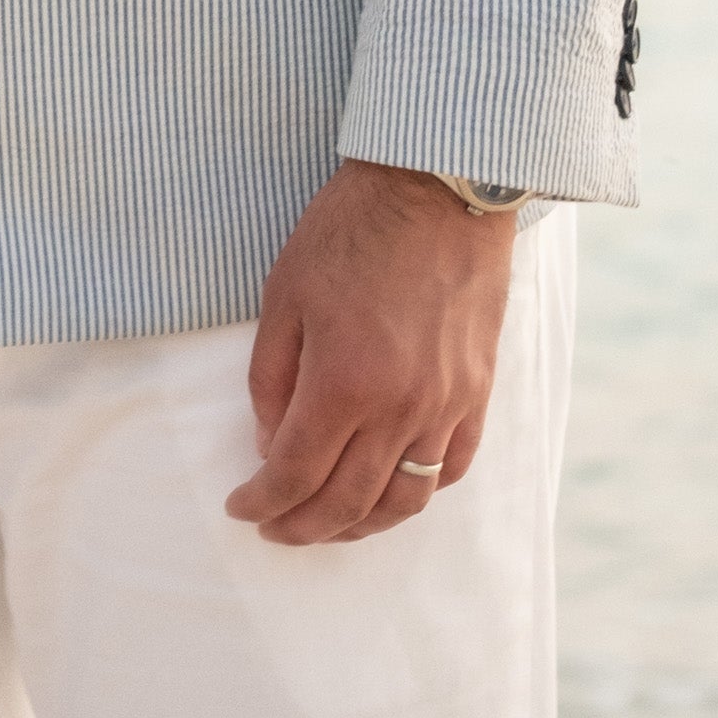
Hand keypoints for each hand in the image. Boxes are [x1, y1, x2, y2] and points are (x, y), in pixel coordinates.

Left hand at [225, 160, 516, 544]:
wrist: (438, 187)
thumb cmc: (351, 230)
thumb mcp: (285, 294)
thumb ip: (272, 378)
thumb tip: (271, 445)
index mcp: (344, 383)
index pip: (296, 474)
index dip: (262, 502)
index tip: (240, 508)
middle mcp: (400, 408)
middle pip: (349, 502)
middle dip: (304, 528)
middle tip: (275, 530)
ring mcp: (446, 405)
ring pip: (406, 500)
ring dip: (362, 525)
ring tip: (329, 524)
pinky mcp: (478, 391)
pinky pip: (453, 467)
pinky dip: (419, 492)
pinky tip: (392, 489)